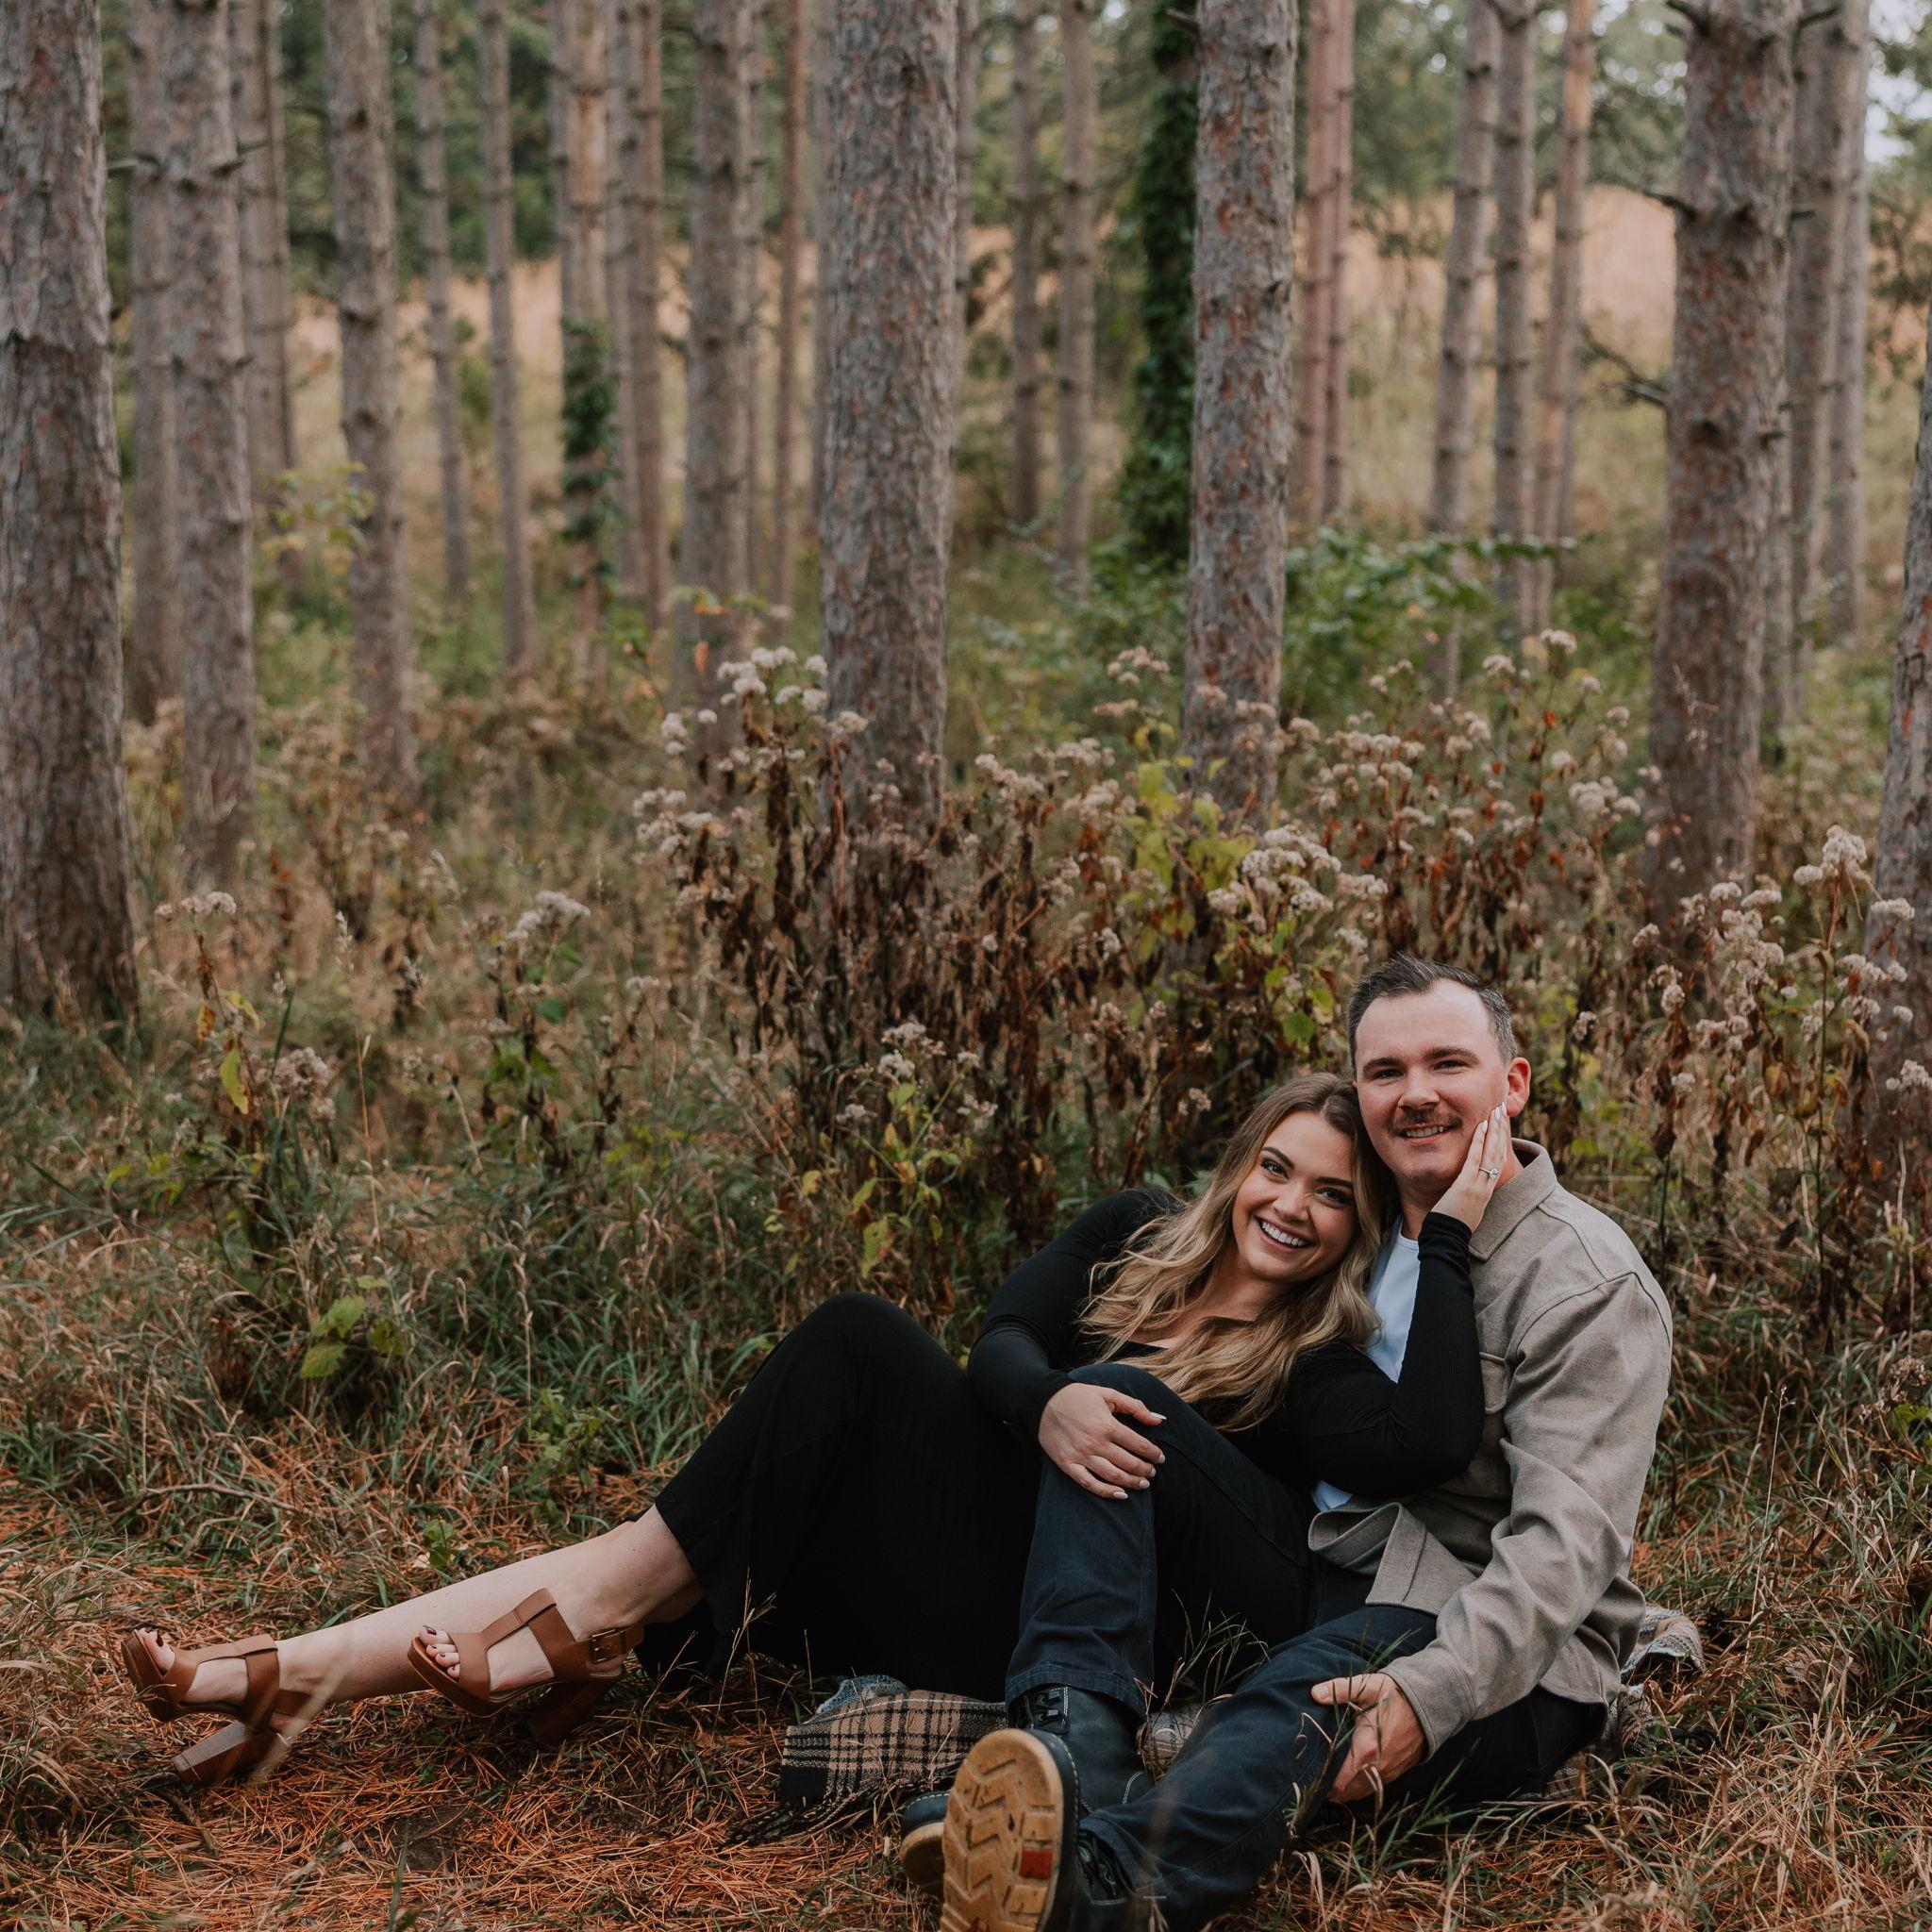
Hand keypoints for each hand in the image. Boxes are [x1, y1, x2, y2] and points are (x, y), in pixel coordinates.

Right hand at [1038, 1382, 1164, 1497]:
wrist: (1043, 1401)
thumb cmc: (1079, 1396)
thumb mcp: (1108, 1394)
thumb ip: (1135, 1407)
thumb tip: (1160, 1420)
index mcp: (1107, 1424)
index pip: (1139, 1445)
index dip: (1153, 1454)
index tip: (1160, 1458)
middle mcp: (1095, 1442)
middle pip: (1128, 1463)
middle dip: (1145, 1470)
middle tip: (1152, 1473)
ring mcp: (1080, 1455)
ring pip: (1112, 1476)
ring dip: (1131, 1482)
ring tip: (1142, 1484)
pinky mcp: (1067, 1464)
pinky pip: (1089, 1483)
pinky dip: (1106, 1492)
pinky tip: (1120, 1494)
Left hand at [1311, 1671, 1425, 1802]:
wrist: (1428, 1704)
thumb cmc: (1394, 1695)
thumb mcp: (1367, 1687)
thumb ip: (1339, 1690)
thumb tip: (1315, 1693)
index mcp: (1366, 1749)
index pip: (1340, 1781)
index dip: (1322, 1783)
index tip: (1307, 1777)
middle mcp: (1378, 1767)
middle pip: (1347, 1792)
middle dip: (1328, 1790)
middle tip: (1310, 1780)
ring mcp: (1388, 1772)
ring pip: (1360, 1793)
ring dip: (1343, 1791)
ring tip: (1324, 1781)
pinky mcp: (1396, 1772)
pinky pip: (1373, 1788)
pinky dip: (1358, 1788)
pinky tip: (1347, 1779)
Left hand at [1432, 1103, 1511, 1230]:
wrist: (1448, 1238)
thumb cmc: (1452, 1225)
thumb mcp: (1466, 1206)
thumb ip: (1468, 1193)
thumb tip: (1466, 1184)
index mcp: (1487, 1189)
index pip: (1498, 1160)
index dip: (1501, 1140)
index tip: (1501, 1123)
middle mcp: (1487, 1185)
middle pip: (1499, 1152)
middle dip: (1501, 1129)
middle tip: (1502, 1109)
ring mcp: (1479, 1184)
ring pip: (1491, 1152)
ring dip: (1494, 1129)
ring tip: (1496, 1110)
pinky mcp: (1466, 1184)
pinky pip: (1475, 1159)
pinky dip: (1479, 1142)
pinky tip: (1481, 1126)